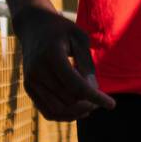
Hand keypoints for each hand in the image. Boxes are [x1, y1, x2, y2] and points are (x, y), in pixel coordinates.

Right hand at [13, 6, 116, 120]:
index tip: (112, 105)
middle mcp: (37, 71)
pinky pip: (48, 111)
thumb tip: (93, 90)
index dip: (95, 97)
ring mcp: (30, 81)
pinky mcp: (28, 88)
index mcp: (52, 55)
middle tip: (100, 97)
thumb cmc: (61, 29)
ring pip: (58, 110)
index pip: (76, 86)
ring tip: (91, 105)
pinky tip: (78, 109)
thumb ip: (87, 64)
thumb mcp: (79, 38)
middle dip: (89, 103)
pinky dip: (64, 115)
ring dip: (77, 112)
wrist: (33, 25)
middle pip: (68, 99)